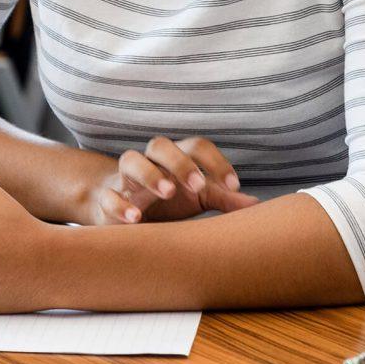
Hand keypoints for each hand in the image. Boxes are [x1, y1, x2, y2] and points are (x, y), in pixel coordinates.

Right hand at [88, 136, 259, 224]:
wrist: (118, 207)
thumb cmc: (166, 200)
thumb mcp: (196, 198)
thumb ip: (223, 199)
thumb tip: (258, 206)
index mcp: (176, 158)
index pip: (196, 146)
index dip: (215, 161)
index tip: (233, 185)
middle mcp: (150, 162)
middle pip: (161, 144)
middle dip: (180, 161)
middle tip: (198, 185)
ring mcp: (125, 179)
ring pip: (130, 160)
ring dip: (150, 174)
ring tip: (168, 193)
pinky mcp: (106, 198)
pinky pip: (109, 195)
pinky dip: (121, 204)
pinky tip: (136, 219)